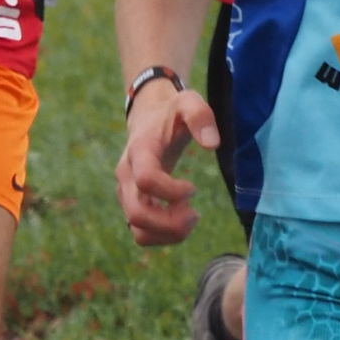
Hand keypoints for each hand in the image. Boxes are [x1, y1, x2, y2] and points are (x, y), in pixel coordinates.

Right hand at [115, 78, 219, 247]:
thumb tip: (213, 144)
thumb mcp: (188, 102)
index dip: (172, 191)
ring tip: (191, 217)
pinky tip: (182, 221)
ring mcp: (127, 193)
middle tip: (195, 213)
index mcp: (139, 151)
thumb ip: (201, 116)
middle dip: (171, 222)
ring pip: (138, 230)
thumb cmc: (172, 113)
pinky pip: (141, 234)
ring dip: (168, 233)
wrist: (148, 119)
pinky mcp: (132, 205)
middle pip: (137, 213)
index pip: (145, 180)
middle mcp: (127, 175)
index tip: (193, 188)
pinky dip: (164, 237)